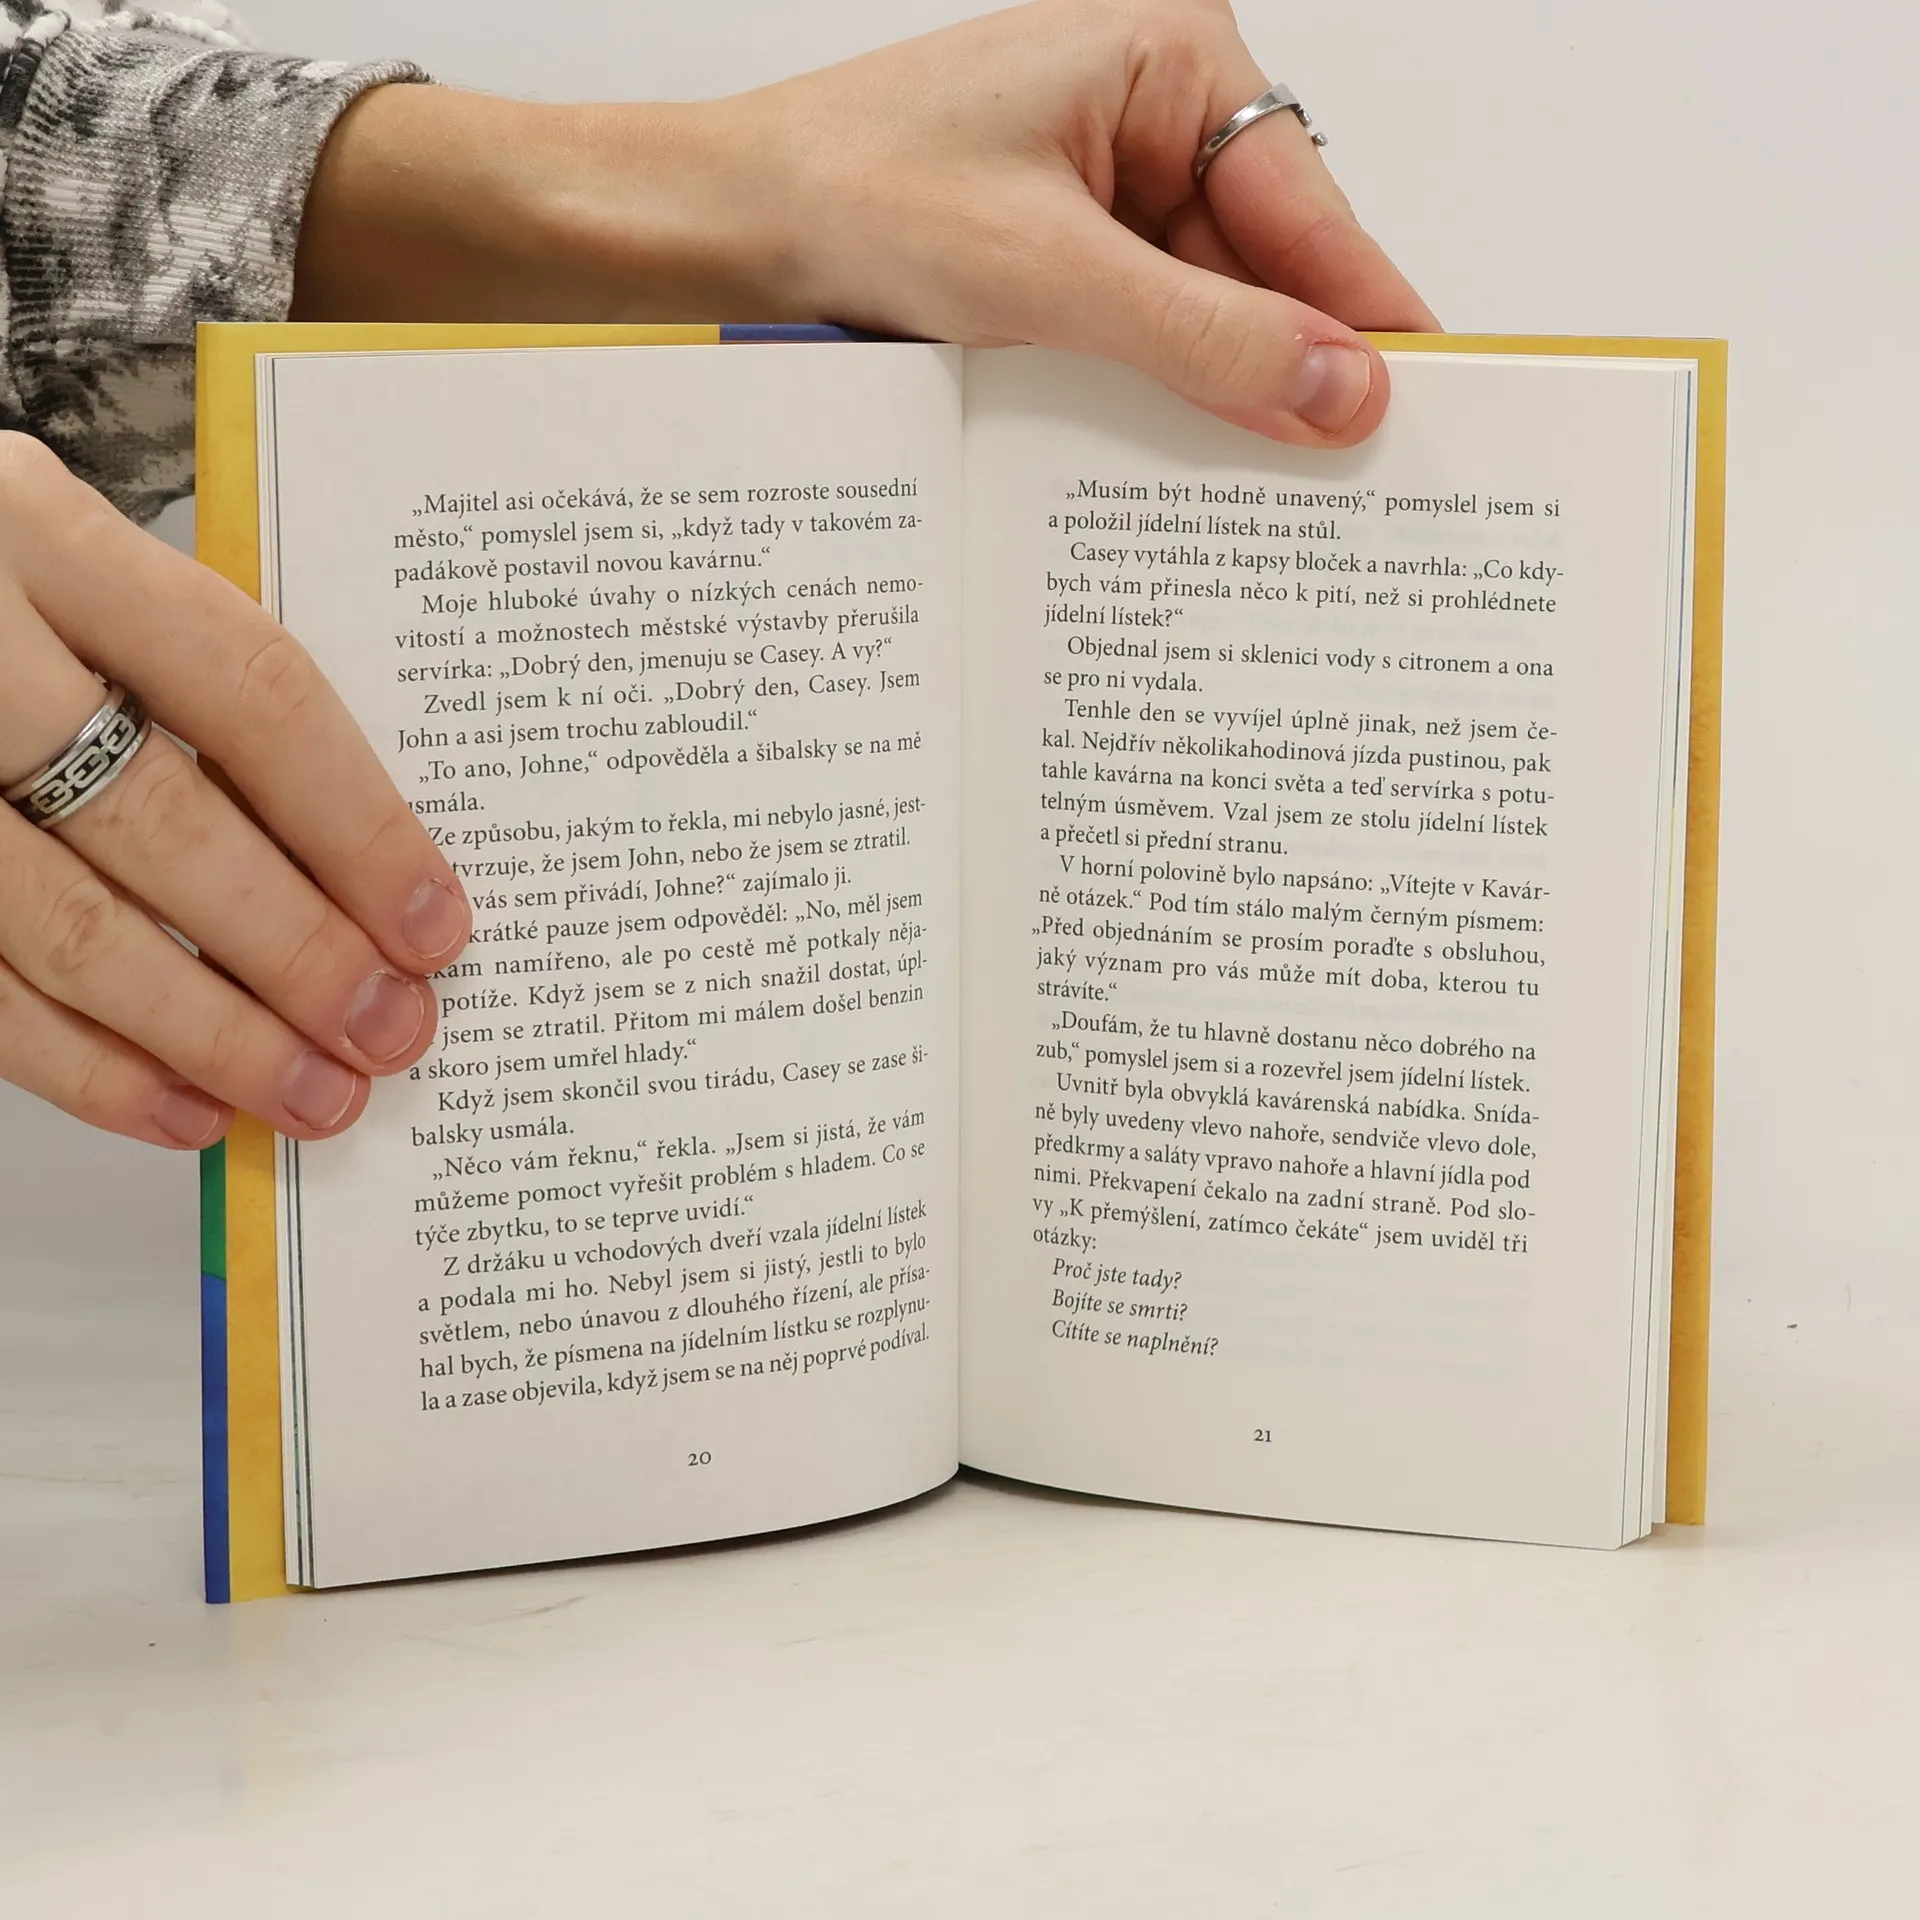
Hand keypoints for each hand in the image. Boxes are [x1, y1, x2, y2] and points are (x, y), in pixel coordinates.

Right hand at [0, 438, 470, 1148]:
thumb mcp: (91, 578)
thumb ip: (202, 687)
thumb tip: (364, 867)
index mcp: (45, 540)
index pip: (247, 693)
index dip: (356, 824)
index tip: (433, 920)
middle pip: (161, 824)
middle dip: (296, 950)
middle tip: (386, 1028)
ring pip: (65, 927)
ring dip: (207, 1034)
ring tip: (310, 1092)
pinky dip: (86, 1066)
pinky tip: (182, 1105)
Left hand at [294, 0, 1435, 444]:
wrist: (705, 230)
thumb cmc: (844, 196)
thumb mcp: (1041, 274)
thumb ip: (1200, 335)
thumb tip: (1344, 392)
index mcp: (1172, 63)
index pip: (1312, 210)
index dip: (1369, 320)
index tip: (1431, 417)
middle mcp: (1152, 123)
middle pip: (1268, 272)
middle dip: (1291, 376)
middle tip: (1351, 502)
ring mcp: (1104, 199)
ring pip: (1205, 321)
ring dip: (1215, 406)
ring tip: (1259, 512)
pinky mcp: (1057, 268)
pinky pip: (1140, 345)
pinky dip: (1151, 408)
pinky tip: (1165, 479)